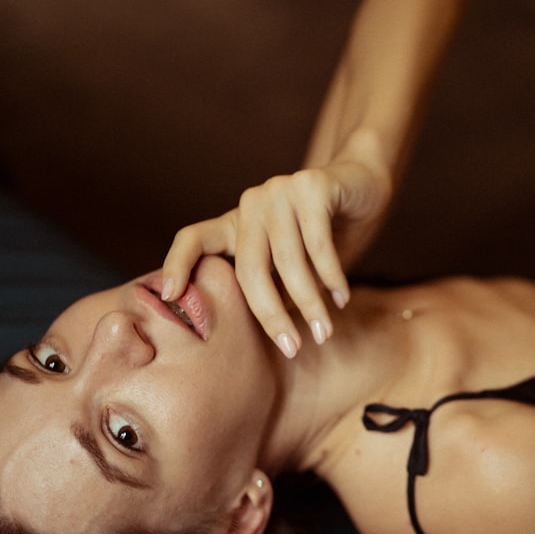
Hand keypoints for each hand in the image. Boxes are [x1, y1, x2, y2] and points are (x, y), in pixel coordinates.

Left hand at [161, 157, 389, 357]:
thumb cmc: (325, 234)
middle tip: (292, 349)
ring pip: (289, 260)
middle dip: (270, 314)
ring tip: (324, 332)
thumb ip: (272, 287)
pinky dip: (332, 277)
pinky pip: (319, 244)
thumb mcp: (292, 264)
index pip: (193, 238)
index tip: (170, 296)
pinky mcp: (311, 184)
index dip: (176, 264)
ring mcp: (279, 190)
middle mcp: (252, 203)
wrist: (364, 186)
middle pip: (249, 268)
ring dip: (310, 302)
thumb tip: (257, 341)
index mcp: (237, 222)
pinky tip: (342, 298)